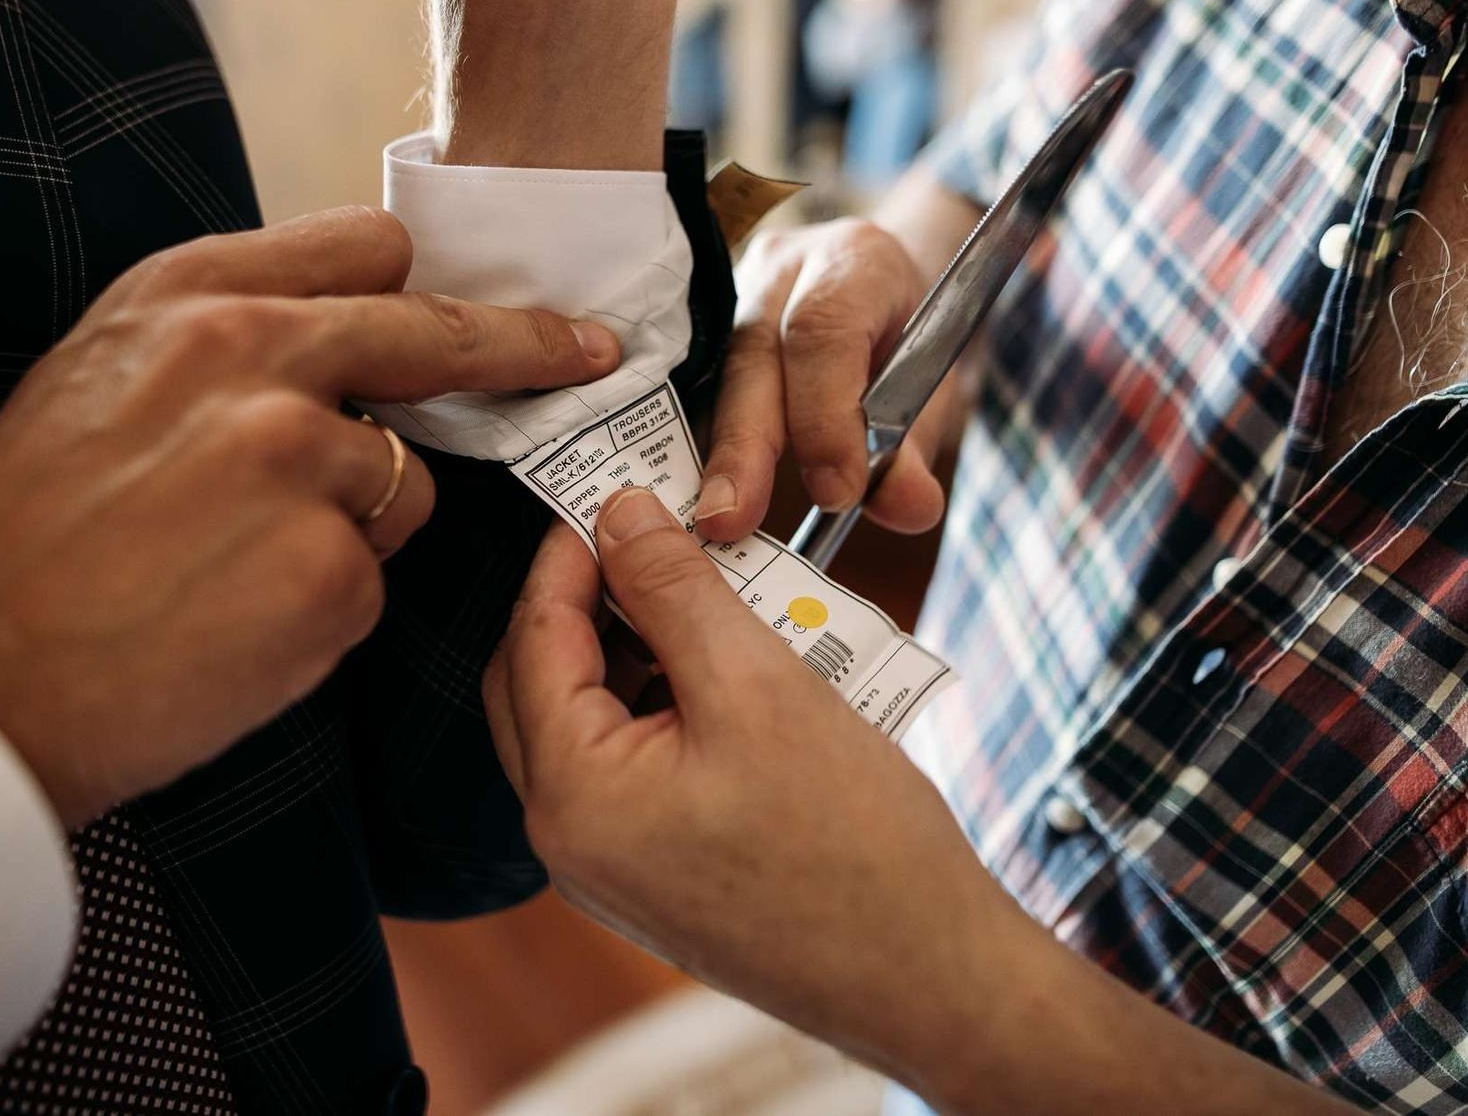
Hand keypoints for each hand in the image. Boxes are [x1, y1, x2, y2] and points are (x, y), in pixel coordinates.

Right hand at [0, 207, 619, 824]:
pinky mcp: (330, 574)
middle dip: (526, 343)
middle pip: (436, 336)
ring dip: (353, 529)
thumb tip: (339, 338)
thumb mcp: (97, 375)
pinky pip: (371, 583)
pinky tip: (237, 626)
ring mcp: (300, 464)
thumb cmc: (19, 536)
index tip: (480, 298)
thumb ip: (220, 338)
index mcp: (189, 295)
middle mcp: (254, 357)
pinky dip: (324, 611)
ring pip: (401, 486)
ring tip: (235, 571)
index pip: (365, 251)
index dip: (422, 284)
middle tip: (589, 350)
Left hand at [487, 490, 1355, 1115]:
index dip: (574, 552)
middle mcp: (570, 840)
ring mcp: (612, 866)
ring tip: (721, 599)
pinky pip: (639, 763)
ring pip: (598, 718)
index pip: (535, 637)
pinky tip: (741, 670)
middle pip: (546, 679)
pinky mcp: (659, 874)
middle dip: (602, 599)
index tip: (621, 491)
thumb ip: (674, 589)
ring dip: (646, 648)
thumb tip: (617, 512)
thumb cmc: (855, 848)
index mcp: (572, 797)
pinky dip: (675, 703)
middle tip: (665, 537)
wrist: (932, 978)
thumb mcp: (757, 684)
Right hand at [696, 218, 950, 542]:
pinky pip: (689, 384)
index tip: (836, 494)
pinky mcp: (701, 321)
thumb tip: (909, 506)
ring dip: (714, 453)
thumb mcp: (931, 391)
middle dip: (744, 445)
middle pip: (752, 353)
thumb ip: (915, 451)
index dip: (824, 416)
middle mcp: (783, 266)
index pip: (824, 331)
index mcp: (855, 263)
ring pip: (712, 373)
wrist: (883, 284)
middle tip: (734, 520)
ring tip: (713, 520)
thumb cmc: (906, 339)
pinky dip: (693, 444)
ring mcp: (733, 290)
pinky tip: (691, 493)